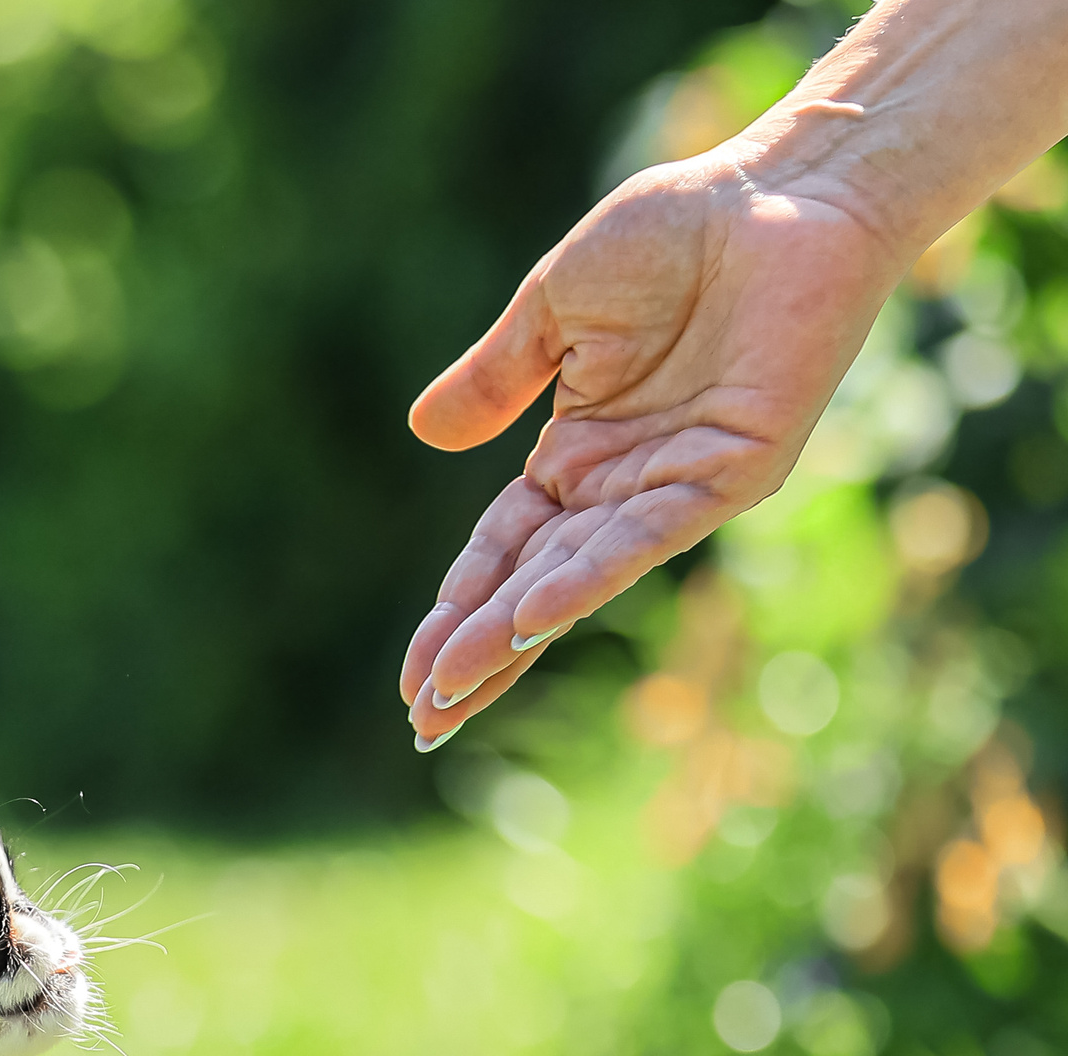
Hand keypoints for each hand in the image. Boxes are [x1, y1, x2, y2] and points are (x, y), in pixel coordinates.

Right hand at [400, 149, 907, 748]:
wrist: (784, 190)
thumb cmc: (678, 230)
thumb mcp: (553, 307)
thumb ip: (497, 374)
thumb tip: (424, 434)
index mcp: (577, 455)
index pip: (500, 552)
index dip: (454, 611)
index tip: (412, 679)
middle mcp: (623, 486)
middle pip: (530, 588)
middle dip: (475, 655)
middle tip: (423, 724)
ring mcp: (676, 486)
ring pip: (578, 577)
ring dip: (515, 634)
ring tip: (455, 689)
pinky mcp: (732, 471)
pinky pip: (647, 537)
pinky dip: (589, 577)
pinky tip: (535, 616)